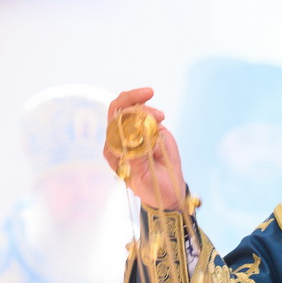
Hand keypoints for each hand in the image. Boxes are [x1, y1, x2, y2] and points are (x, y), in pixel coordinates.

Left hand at [103, 88, 185, 210]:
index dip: (123, 112)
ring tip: (161, 118)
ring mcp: (137, 132)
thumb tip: (133, 138)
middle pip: (119, 110)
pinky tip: (161, 119)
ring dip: (148, 110)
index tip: (140, 109)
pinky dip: (154, 114)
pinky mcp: (151, 130)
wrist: (169, 189)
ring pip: (136, 109)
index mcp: (114, 149)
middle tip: (148, 92)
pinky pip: (149, 115)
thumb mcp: (141, 176)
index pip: (112, 124)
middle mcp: (122, 138)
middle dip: (132, 98)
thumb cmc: (151, 186)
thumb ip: (136, 157)